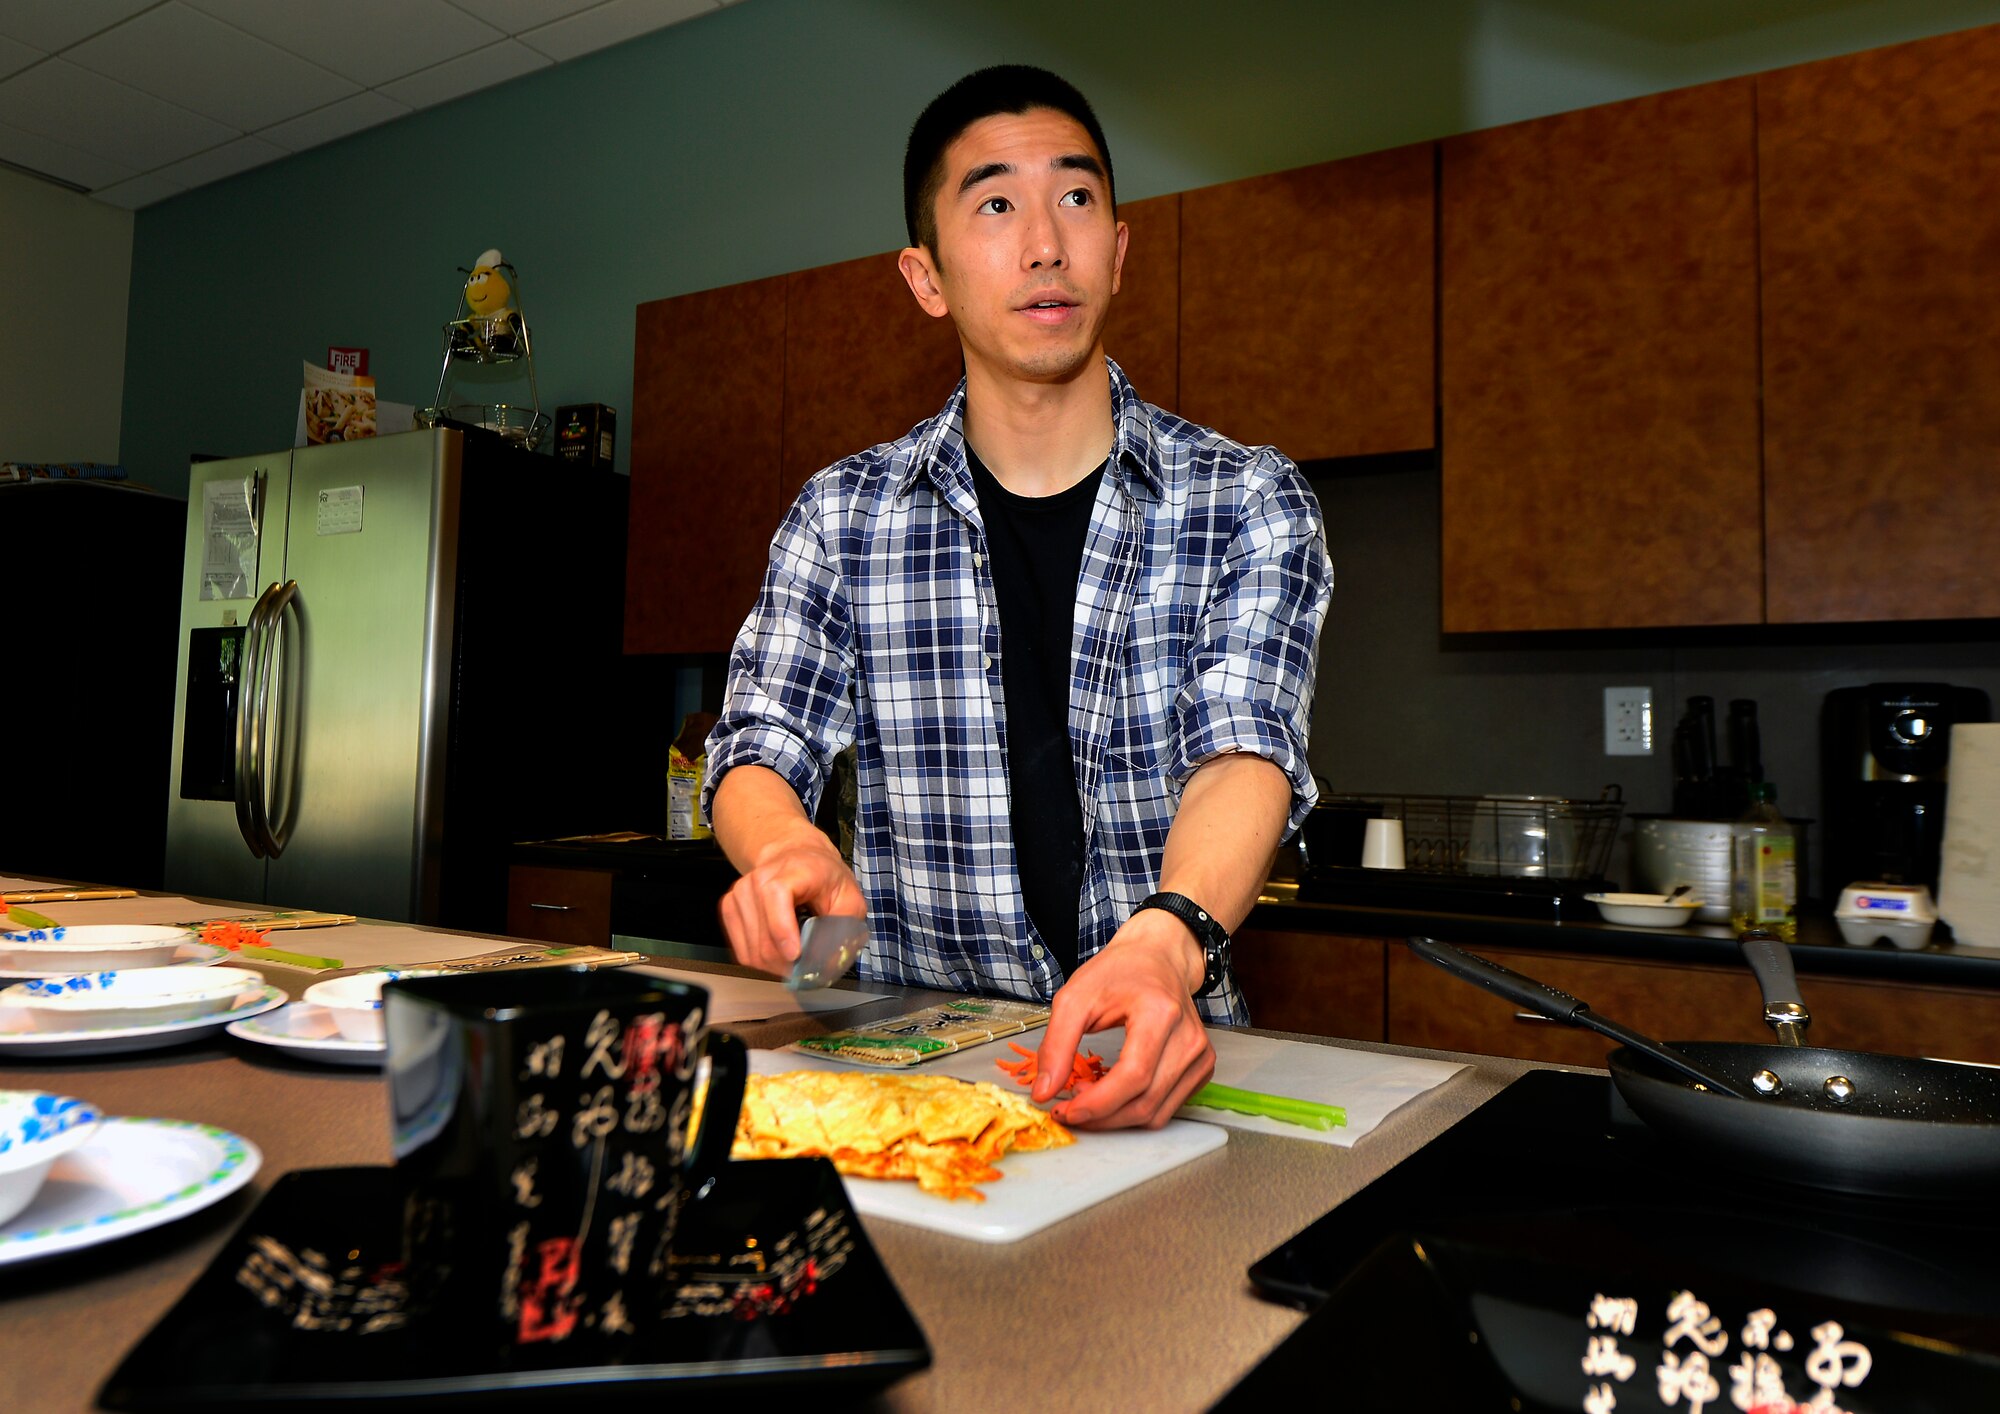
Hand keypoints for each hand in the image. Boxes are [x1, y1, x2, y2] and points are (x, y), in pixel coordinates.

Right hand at [717, 828, 864, 976]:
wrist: (795, 856)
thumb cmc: (822, 876)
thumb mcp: (850, 896)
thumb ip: (843, 926)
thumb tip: (829, 961)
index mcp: (792, 870)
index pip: (776, 896)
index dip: (782, 929)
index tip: (795, 955)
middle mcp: (758, 879)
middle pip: (763, 935)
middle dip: (786, 962)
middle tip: (807, 967)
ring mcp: (739, 894)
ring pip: (752, 951)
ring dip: (776, 965)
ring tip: (796, 956)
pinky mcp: (729, 908)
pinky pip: (743, 952)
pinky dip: (762, 960)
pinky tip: (778, 951)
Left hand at [1034, 909, 1214, 1129]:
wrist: (1157, 958)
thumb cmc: (1120, 972)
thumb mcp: (1075, 998)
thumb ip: (1056, 1045)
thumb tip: (1045, 1091)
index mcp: (1160, 1014)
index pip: (1133, 1076)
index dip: (1097, 1103)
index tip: (1065, 1110)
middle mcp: (1189, 1039)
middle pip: (1145, 1102)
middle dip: (1100, 1117)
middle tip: (1068, 1110)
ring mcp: (1200, 1056)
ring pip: (1155, 1114)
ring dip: (1115, 1119)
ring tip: (1087, 1098)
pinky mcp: (1201, 1068)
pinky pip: (1165, 1107)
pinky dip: (1134, 1111)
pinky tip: (1112, 1094)